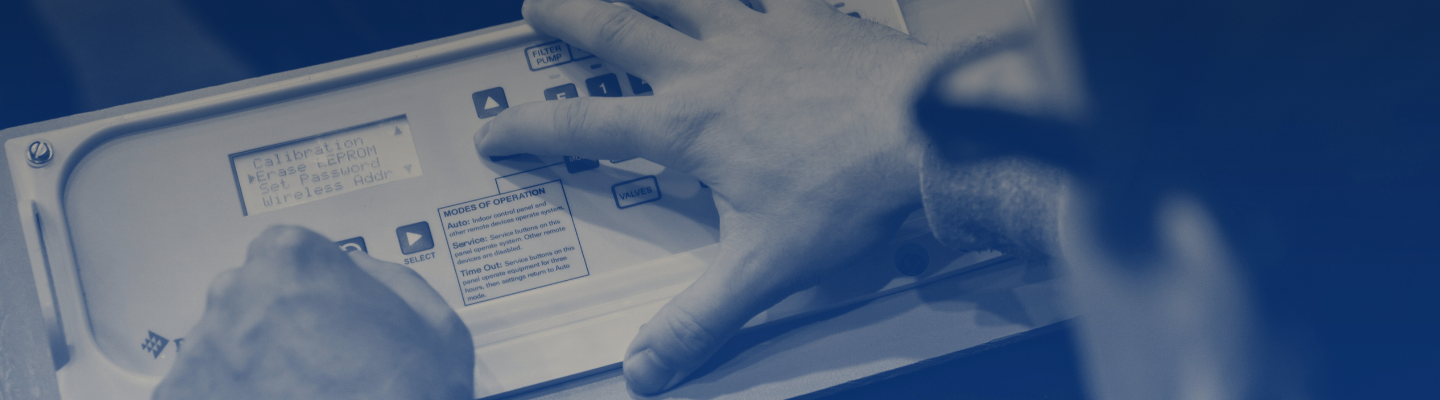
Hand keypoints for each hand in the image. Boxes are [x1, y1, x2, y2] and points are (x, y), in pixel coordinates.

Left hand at [153, 226, 472, 399]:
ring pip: (223, 344)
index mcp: (293, 260)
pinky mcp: (184, 396)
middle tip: (317, 359)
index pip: (285, 251)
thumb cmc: (406, 397)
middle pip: (248, 294)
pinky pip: (203, 389)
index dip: (312, 285)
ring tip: (297, 391)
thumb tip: (356, 271)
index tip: (325, 310)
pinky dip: (230, 397)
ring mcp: (204, 352)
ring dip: (252, 361)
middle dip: (277, 321)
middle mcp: (237, 296)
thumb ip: (385, 276)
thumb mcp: (434, 324)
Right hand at [476, 0, 939, 393]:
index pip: (586, 126)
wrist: (926, 134)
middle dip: (567, 16)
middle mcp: (710, 68)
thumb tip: (648, 366)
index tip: (497, 134)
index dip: (532, 130)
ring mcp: (758, 33)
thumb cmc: (847, 190)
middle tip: (535, 7)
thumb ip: (700, 317)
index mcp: (687, 126)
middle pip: (617, 29)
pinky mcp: (807, 17)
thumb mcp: (765, 266)